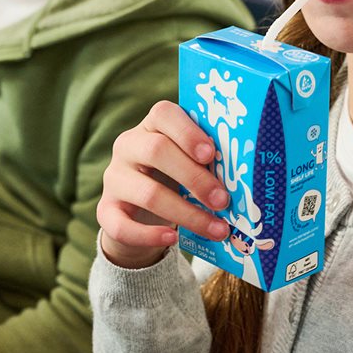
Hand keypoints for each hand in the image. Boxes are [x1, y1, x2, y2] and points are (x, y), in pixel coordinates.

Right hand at [97, 101, 230, 269]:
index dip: (187, 132)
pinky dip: (151, 235)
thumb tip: (246, 177)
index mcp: (151, 126)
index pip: (163, 113)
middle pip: (156, 152)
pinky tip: (174, 239)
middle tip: (224, 200)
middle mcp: (127, 146)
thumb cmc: (174, 179)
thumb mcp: (187, 163)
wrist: (139, 214)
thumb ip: (206, 162)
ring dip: (187, 214)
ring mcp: (114, 179)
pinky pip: (123, 225)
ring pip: (148, 193)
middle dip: (195, 177)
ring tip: (218, 229)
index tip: (211, 154)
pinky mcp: (106, 211)